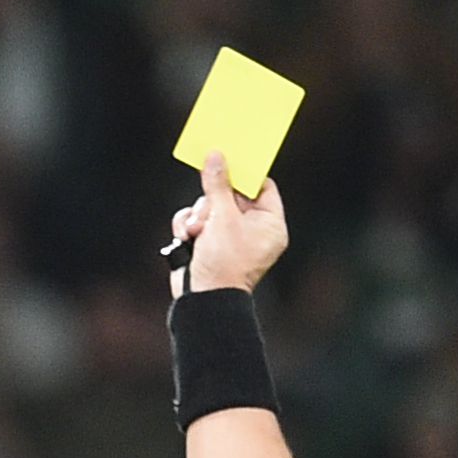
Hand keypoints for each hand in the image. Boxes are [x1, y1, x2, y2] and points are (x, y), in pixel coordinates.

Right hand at [172, 158, 288, 297]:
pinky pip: (197, 221)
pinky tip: (187, 238)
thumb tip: (216, 157)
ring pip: (210, 206)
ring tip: (195, 233)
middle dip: (213, 202)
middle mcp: (252, 230)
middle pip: (230, 194)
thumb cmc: (222, 264)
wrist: (202, 300)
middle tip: (208, 212)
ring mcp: (229, 237)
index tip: (228, 164)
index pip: (262, 187)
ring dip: (197, 216)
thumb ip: (218, 185)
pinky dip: (188, 227)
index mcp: (269, 224)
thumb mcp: (222, 217)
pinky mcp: (208, 243)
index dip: (244, 175)